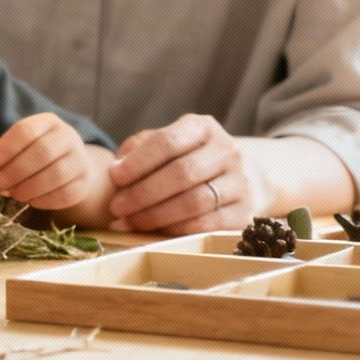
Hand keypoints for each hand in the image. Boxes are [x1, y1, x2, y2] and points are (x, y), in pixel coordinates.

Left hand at [0, 114, 104, 210]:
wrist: (71, 164)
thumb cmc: (35, 152)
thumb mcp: (20, 145)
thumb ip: (1, 155)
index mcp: (48, 122)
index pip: (24, 131)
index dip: (2, 150)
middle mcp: (68, 137)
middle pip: (42, 152)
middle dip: (15, 171)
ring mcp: (80, 159)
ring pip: (55, 174)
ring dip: (28, 188)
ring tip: (12, 193)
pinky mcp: (85, 182)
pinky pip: (65, 194)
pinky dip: (44, 200)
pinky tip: (30, 200)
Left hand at [109, 115, 261, 232]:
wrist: (234, 178)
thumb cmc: (183, 158)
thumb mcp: (160, 145)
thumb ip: (136, 151)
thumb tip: (115, 171)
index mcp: (202, 128)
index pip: (168, 142)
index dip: (138, 162)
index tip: (114, 177)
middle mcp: (227, 151)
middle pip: (182, 174)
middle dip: (143, 193)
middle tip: (116, 207)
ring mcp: (240, 182)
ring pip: (195, 201)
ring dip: (156, 215)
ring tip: (129, 222)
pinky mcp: (245, 212)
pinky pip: (209, 225)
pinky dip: (177, 230)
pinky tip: (154, 232)